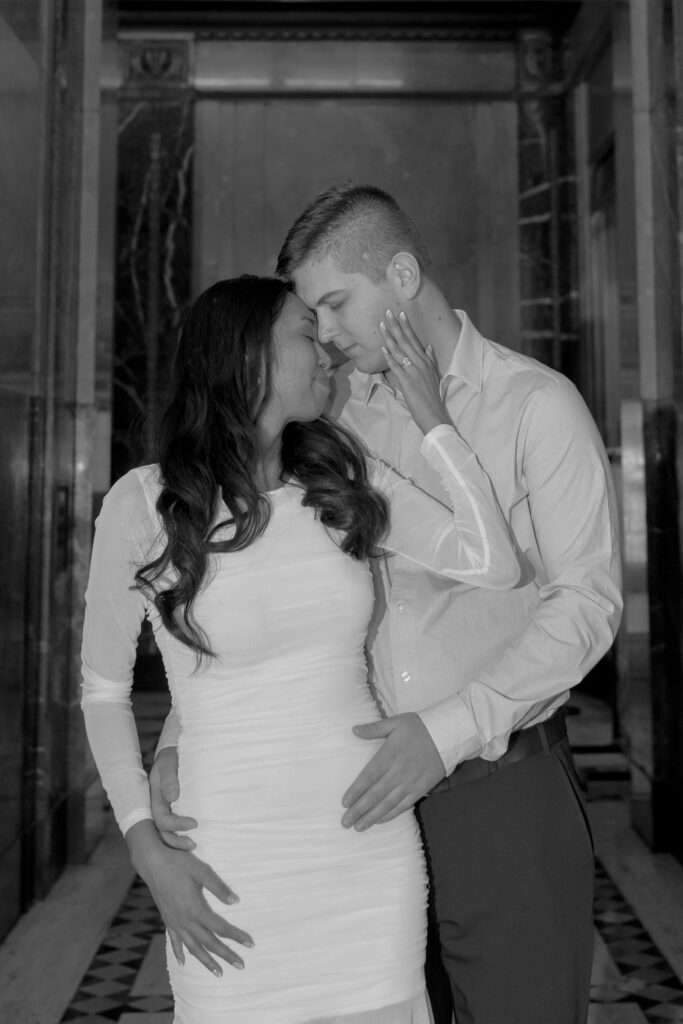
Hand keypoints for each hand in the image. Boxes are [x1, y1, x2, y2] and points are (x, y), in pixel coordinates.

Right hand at [126, 820, 252, 974]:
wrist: (151, 862)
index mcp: (196, 909)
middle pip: (209, 943)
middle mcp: (185, 920)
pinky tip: (183, 963)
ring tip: (218, 973)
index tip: (251, 944)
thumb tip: (236, 902)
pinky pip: (174, 941)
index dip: (237, 936)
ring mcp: (174, 922)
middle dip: (226, 955)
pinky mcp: (167, 919)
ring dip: (206, 961)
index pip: (221, 928)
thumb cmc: (178, 863)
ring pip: (192, 947)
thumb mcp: (202, 871)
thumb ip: (219, 887)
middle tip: (241, 966)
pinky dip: (179, 953)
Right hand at [150, 746, 196, 850]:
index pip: (162, 820)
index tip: (194, 823)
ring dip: (178, 842)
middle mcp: (158, 808)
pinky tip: (194, 838)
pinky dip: (182, 835)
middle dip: (176, 841)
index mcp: (155, 800)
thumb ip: (169, 779)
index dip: (177, 825)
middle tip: (194, 844)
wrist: (173, 755)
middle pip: (162, 833)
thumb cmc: (171, 759)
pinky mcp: (173, 811)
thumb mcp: (168, 764)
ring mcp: (165, 810)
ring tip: (194, 845)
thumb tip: (173, 797)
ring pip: (166, 834)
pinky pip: (174, 828)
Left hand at [341, 713, 445, 830]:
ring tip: (359, 827)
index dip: (355, 791)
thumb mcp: (395, 722)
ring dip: (372, 816)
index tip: (344, 802)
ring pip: (387, 804)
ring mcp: (409, 783)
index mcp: (388, 755)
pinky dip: (391, 814)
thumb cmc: (419, 727)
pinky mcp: (420, 789)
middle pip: (374, 794)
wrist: (447, 735)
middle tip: (345, 822)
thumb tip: (354, 730)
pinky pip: (403, 805)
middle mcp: (397, 772)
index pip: (368, 777)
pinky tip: (380, 821)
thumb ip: (374, 728)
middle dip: (359, 810)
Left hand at [380, 310, 449, 434]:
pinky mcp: (408, 382)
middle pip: (406, 340)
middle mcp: (421, 363)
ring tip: (381, 325)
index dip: (406, 326)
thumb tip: (429, 346)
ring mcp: (414, 372)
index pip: (415, 339)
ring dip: (390, 337)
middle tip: (387, 312)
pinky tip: (383, 349)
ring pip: (400, 351)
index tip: (400, 313)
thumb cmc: (432, 397)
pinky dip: (389, 357)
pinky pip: (397, 367)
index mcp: (426, 361)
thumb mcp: (433, 375)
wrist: (434, 414)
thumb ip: (431, 360)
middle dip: (396, 326)